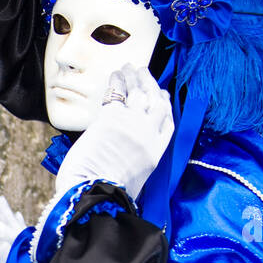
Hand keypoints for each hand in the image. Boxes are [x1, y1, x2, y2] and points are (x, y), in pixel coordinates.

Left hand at [54, 64, 173, 203]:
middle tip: (144, 72)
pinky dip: (117, 80)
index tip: (162, 95)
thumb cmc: (108, 194)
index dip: (165, 105)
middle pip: (155, 101)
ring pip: (139, 92)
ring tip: (129, 68)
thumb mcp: (134, 180)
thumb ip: (136, 164)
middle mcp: (148, 134)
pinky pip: (118, 92)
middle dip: (150, 84)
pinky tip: (115, 74)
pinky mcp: (112, 117)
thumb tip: (128, 160)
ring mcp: (132, 123)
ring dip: (134, 77)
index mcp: (156, 152)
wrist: (94, 193)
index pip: (168, 121)